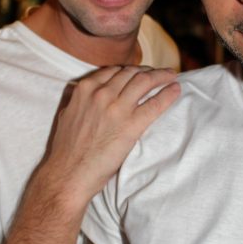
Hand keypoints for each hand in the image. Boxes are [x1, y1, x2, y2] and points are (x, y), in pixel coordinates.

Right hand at [44, 66, 179, 203]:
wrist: (69, 173)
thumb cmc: (66, 149)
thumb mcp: (67, 114)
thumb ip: (78, 100)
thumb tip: (83, 94)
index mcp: (86, 89)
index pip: (114, 70)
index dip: (130, 70)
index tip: (139, 72)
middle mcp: (102, 93)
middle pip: (132, 73)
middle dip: (148, 70)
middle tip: (159, 73)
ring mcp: (118, 108)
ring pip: (145, 81)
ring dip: (161, 76)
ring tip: (171, 76)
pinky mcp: (131, 125)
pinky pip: (155, 104)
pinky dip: (168, 94)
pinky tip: (175, 89)